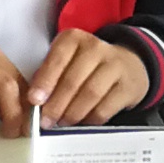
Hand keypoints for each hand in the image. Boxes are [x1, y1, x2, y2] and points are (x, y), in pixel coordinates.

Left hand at [28, 30, 150, 125]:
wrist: (129, 64)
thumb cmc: (87, 65)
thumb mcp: (67, 60)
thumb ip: (50, 75)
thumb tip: (34, 101)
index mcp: (74, 39)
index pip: (57, 59)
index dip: (44, 82)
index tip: (34, 101)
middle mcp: (95, 48)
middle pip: (72, 80)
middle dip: (56, 104)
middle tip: (46, 121)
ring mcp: (115, 66)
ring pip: (90, 94)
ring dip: (72, 114)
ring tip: (62, 123)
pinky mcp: (128, 86)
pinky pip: (105, 108)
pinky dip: (90, 119)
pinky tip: (81, 123)